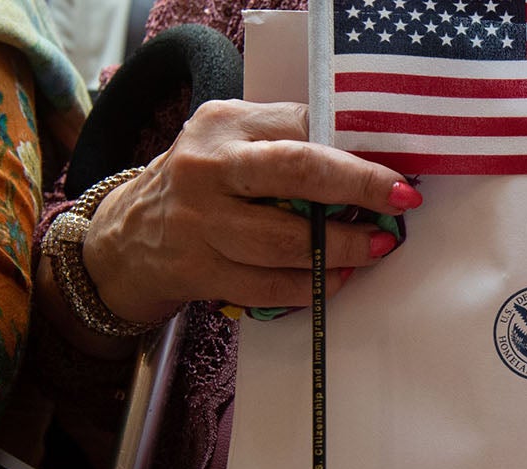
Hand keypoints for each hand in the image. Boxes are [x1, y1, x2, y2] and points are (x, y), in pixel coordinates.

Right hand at [81, 100, 422, 322]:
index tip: (398, 168)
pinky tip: (335, 278)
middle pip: (297, 173)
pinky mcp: (198, 271)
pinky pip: (268, 286)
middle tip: (400, 202)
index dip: (357, 150)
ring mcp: (198, 223)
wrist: (125, 238)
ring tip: (376, 247)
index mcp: (224, 124)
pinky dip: (310, 285)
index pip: (302, 126)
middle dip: (359, 187)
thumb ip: (288, 141)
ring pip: (286, 240)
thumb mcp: (232, 142)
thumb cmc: (202, 183)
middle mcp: (207, 168)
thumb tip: (371, 158)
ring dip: (343, 247)